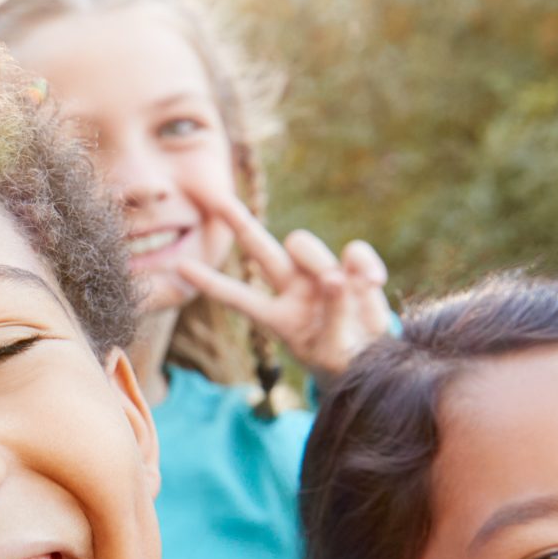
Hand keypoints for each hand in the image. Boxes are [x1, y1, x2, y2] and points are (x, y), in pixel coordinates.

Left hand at [173, 185, 393, 380]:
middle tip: (218, 199)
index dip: (211, 283)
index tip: (179, 266)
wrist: (378, 359)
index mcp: (278, 317)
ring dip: (317, 261)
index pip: (238, 298)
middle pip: (260, 250)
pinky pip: (353, 251)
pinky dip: (363, 262)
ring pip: (303, 245)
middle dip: (240, 224)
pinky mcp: (353, 268)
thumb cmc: (345, 358)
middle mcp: (293, 290)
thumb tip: (337, 276)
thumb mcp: (333, 350)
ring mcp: (321, 276)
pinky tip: (373, 282)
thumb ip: (334, 314)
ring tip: (340, 286)